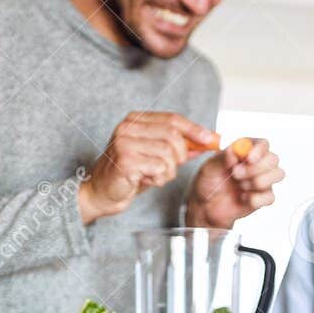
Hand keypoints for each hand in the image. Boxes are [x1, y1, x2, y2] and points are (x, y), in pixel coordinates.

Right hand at [80, 112, 214, 224]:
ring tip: (153, 175)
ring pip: (168, 155)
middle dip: (179, 156)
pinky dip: (158, 179)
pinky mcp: (125, 161)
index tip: (212, 139)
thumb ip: (181, 147)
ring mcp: (125, 143)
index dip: (195, 129)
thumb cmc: (128, 174)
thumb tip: (208, 140)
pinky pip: (159, 169)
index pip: (173, 119)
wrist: (101, 193)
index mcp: (135, 120)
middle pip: (173, 137)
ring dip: (167, 172)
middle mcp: (128, 127)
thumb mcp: (157, 156)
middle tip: (168, 168)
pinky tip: (144, 180)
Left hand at [185, 138, 283, 228]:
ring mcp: (262, 180)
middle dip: (256, 168)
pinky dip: (256, 198)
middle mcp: (257, 163)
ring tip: (240, 186)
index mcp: (245, 151)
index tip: (248, 158)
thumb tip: (235, 150)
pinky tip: (243, 198)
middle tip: (236, 174)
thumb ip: (223, 158)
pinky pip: (270, 196)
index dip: (259, 150)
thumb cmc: (208, 183)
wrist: (206, 206)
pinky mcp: (263, 197)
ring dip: (258, 181)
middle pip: (273, 158)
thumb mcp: (209, 168)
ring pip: (278, 174)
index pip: (262, 143)